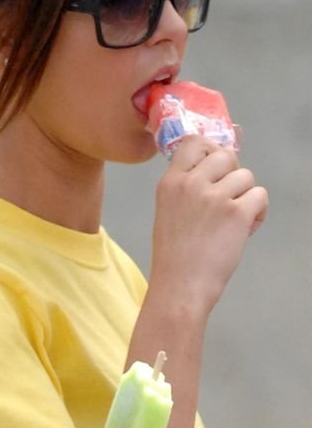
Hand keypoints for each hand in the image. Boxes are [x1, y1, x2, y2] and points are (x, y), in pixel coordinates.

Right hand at [148, 134, 267, 315]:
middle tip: (229, 196)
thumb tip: (216, 170)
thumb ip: (186, 186)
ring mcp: (215, 197)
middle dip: (233, 174)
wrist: (181, 285)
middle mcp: (191, 183)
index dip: (211, 150)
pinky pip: (260, 195)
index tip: (216, 167)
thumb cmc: (174, 253)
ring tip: (236, 218)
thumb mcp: (167, 209)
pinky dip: (259, 212)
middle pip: (226, 155)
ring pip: (246, 176)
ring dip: (246, 195)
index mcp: (170, 181)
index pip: (194, 142)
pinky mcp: (237, 213)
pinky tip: (246, 227)